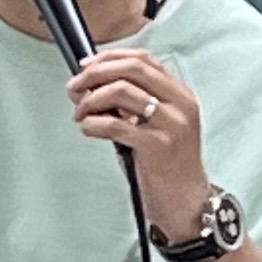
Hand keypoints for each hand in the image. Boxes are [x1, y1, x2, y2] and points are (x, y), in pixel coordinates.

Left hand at [69, 47, 209, 232]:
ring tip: (81, 114)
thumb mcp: (155, 126)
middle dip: (96, 74)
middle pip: (132, 69)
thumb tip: (87, 86)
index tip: (86, 65)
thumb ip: (129, 104)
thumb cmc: (166, 166)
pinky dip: (93, 123)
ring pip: (121, 91)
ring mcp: (171, 124)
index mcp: (180, 95)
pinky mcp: (158, 146)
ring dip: (91, 100)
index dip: (110, 57)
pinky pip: (115, 124)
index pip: (144, 59)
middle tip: (75, 87)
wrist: (186, 203)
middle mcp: (179, 105)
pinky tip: (88, 128)